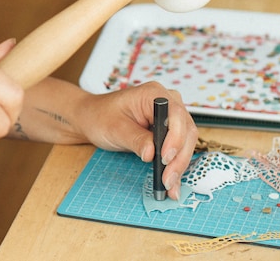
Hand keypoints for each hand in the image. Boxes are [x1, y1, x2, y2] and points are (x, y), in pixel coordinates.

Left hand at [77, 81, 196, 199]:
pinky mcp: (169, 130)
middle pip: (185, 131)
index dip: (175, 137)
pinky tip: (172, 182)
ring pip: (186, 142)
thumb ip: (135, 139)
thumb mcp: (115, 128)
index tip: (165, 157)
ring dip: (179, 165)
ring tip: (169, 186)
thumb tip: (152, 153)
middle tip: (167, 179)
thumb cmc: (101, 116)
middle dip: (178, 158)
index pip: (175, 114)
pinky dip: (176, 166)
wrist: (93, 118)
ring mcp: (170, 116)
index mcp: (153, 94)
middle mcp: (167, 102)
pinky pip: (179, 148)